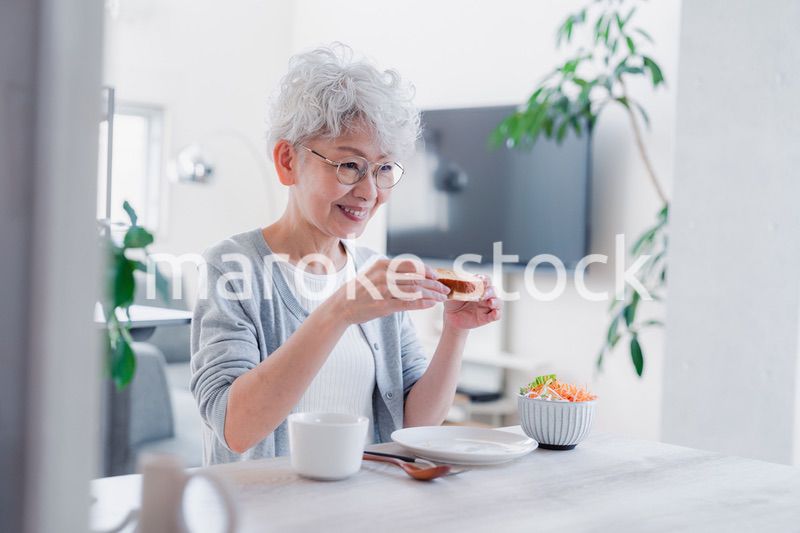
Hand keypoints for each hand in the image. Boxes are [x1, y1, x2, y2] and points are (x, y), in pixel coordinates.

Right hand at [330, 258, 451, 324]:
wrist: (340, 307)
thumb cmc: (358, 291)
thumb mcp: (372, 274)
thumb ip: (390, 272)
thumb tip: (411, 274)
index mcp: (381, 264)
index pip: (410, 264)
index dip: (426, 270)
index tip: (436, 275)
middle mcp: (383, 275)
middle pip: (416, 277)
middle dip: (433, 283)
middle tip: (444, 288)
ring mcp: (383, 290)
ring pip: (415, 290)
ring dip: (432, 294)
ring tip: (442, 297)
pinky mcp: (383, 305)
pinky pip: (408, 303)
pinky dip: (422, 303)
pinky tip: (431, 304)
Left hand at [442, 275, 501, 329]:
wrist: (451, 317)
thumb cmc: (453, 302)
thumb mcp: (453, 293)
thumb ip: (457, 286)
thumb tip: (457, 279)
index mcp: (478, 287)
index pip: (486, 280)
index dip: (484, 279)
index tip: (480, 279)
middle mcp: (485, 296)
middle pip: (493, 290)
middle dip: (490, 291)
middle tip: (482, 295)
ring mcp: (487, 307)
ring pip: (499, 302)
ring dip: (496, 302)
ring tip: (490, 303)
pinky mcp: (487, 317)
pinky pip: (497, 315)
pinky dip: (497, 314)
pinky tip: (494, 313)